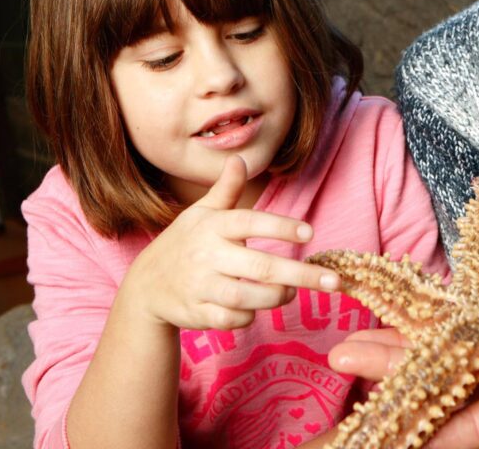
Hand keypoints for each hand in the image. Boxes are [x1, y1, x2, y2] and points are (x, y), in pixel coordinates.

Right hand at [121, 155, 339, 330]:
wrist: (145, 287)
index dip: (280, 226)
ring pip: (247, 297)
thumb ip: (226, 190)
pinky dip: (249, 317)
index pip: (250, 222)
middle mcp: (206, 255)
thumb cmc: (184, 243)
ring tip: (292, 291)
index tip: (310, 232)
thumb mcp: (201, 213)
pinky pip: (231, 320)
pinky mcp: (197, 314)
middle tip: (334, 281)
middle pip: (260, 267)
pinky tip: (256, 308)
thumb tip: (239, 159)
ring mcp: (200, 286)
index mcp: (212, 226)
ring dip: (277, 297)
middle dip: (300, 275)